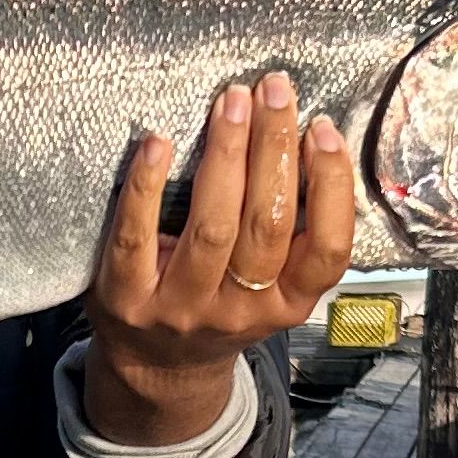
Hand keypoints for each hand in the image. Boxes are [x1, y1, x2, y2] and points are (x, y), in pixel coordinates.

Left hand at [84, 71, 355, 445]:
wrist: (157, 368)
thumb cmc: (222, 305)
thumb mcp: (273, 289)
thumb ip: (292, 234)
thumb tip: (308, 139)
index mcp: (286, 304)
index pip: (326, 250)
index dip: (330, 187)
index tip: (322, 129)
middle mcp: (239, 310)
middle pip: (266, 224)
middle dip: (274, 148)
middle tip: (273, 89)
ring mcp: (181, 307)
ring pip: (212, 226)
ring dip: (224, 154)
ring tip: (230, 102)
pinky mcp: (127, 298)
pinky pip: (136, 235)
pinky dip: (147, 185)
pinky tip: (158, 143)